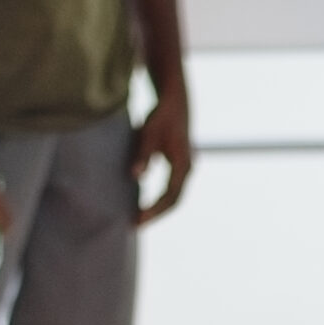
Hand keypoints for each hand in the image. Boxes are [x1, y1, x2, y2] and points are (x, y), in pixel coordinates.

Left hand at [132, 101, 192, 224]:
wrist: (174, 100)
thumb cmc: (161, 115)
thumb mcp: (148, 133)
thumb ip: (143, 155)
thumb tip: (136, 177)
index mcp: (182, 165)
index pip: (169, 196)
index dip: (153, 210)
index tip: (138, 219)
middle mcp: (187, 169)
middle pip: (174, 201)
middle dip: (155, 214)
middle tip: (136, 224)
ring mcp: (185, 167)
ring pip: (174, 195)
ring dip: (158, 208)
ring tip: (140, 216)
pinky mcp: (179, 164)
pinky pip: (172, 188)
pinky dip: (160, 198)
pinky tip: (146, 201)